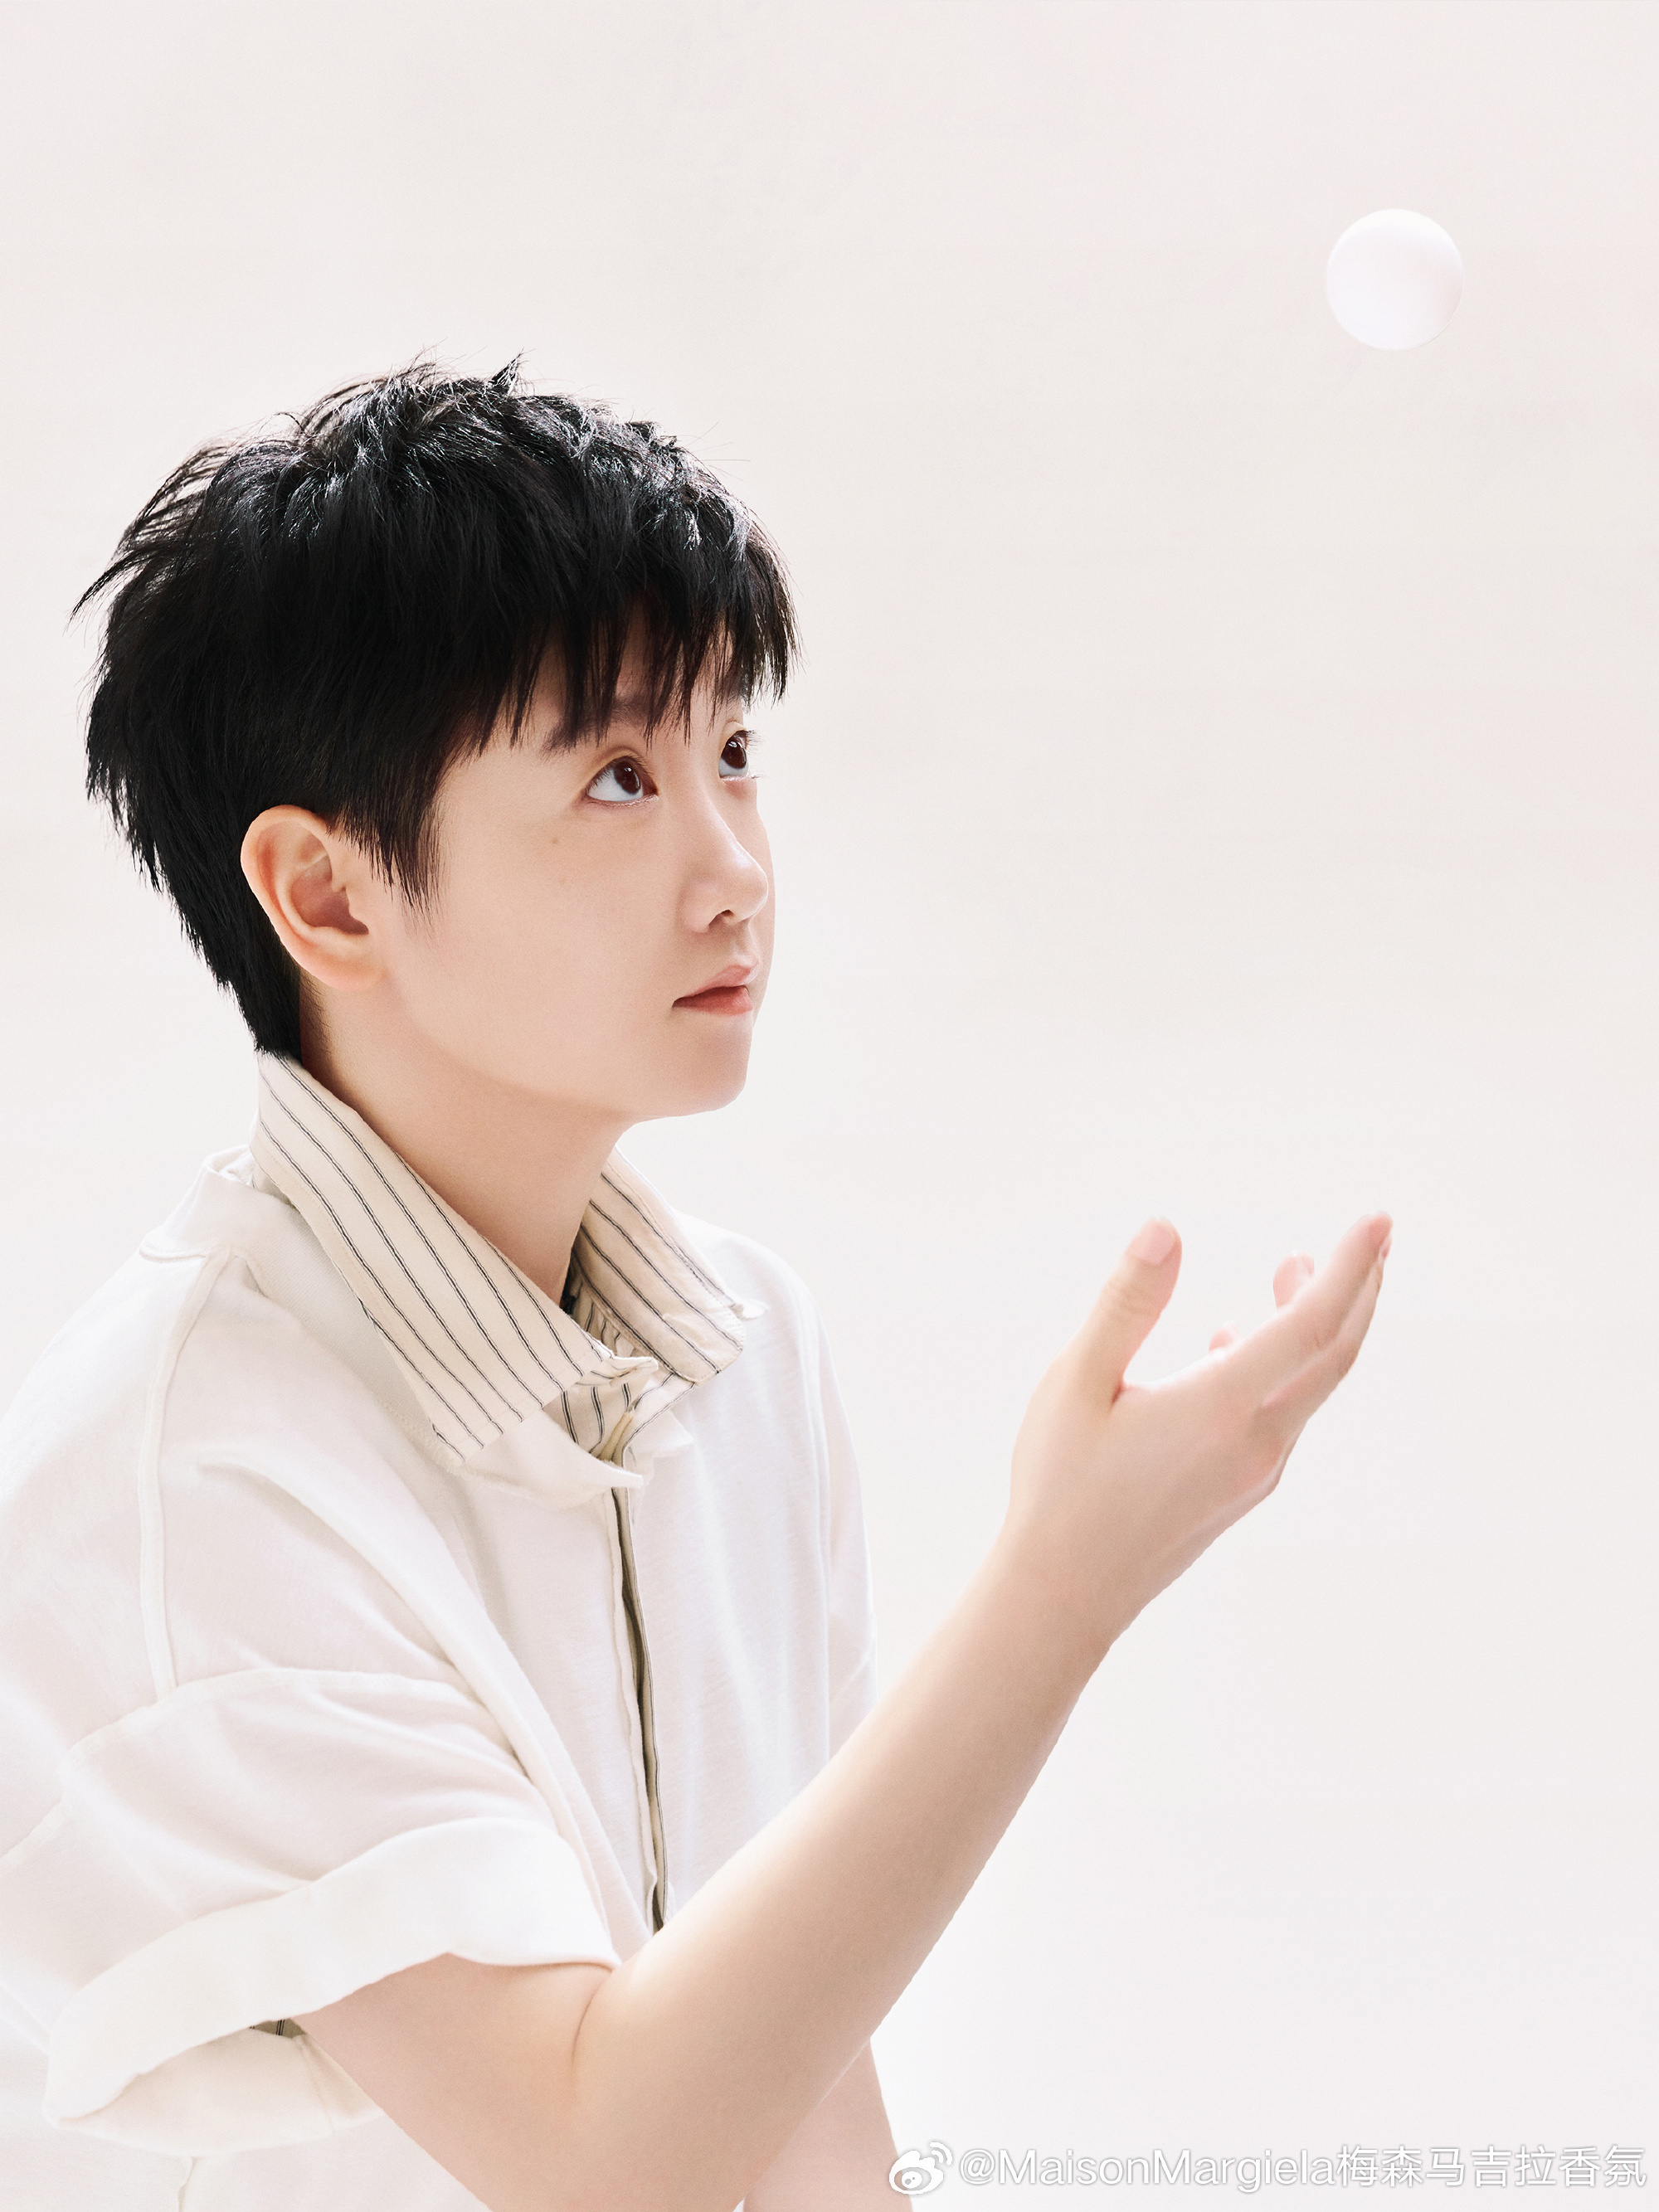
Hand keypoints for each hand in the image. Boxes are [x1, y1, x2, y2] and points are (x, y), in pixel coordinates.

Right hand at [1003, 1210, 1392, 1654]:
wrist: (1066, 1594)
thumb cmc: (1060, 1487)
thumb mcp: (1077, 1381)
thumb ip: (1127, 1303)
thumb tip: (1166, 1227)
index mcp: (1221, 1408)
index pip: (1312, 1322)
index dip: (1351, 1266)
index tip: (1377, 1218)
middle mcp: (1257, 1442)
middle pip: (1335, 1354)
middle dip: (1359, 1289)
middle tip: (1369, 1235)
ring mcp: (1255, 1471)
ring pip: (1312, 1385)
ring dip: (1318, 1324)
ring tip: (1294, 1269)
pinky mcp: (1241, 1490)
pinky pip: (1284, 1413)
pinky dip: (1283, 1365)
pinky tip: (1233, 1343)